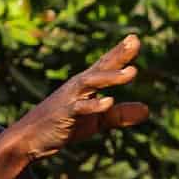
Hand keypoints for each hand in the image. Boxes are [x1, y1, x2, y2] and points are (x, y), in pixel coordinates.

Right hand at [13, 35, 147, 160]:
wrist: (30, 139)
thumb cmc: (63, 125)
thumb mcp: (96, 121)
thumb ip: (120, 115)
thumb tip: (148, 110)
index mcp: (87, 86)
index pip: (106, 66)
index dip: (120, 53)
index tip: (135, 38)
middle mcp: (78, 87)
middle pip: (100, 67)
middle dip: (117, 55)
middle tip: (135, 42)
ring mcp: (70, 99)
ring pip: (91, 82)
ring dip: (111, 76)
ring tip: (131, 72)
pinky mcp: (63, 114)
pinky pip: (80, 107)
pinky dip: (94, 105)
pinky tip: (109, 102)